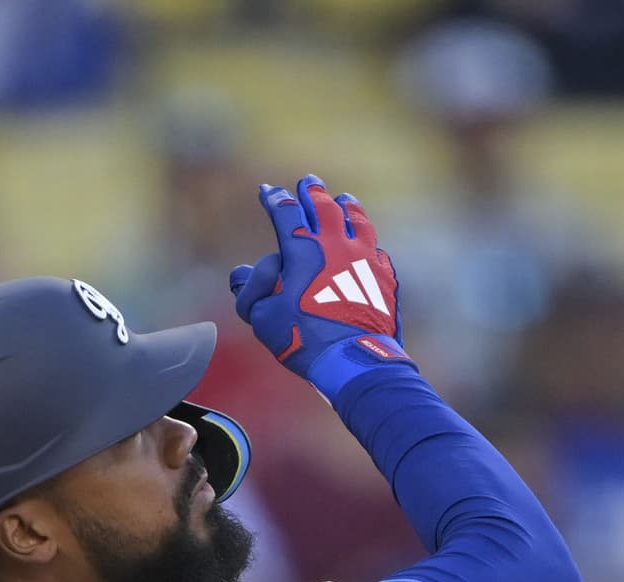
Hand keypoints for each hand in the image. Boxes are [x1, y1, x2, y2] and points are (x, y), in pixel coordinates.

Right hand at [227, 176, 410, 395]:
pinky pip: (375, 251)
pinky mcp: (383, 276)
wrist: (353, 359)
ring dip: (347, 207)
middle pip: (324, 206)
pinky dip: (368, 245)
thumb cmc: (303, 339)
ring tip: (344, 200)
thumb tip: (240, 274)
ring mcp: (364, 257)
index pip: (285, 212)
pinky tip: (368, 246)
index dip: (274, 199)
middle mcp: (336, 244)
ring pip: (357, 220)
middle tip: (308, 182)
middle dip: (312, 192)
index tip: (268, 191)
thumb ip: (250, 292)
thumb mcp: (263, 318)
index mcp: (303, 249)